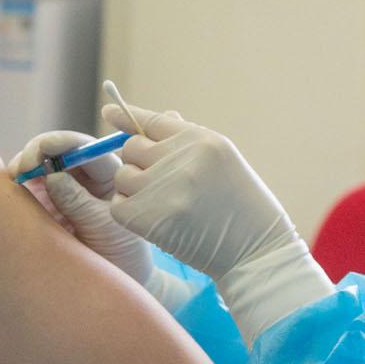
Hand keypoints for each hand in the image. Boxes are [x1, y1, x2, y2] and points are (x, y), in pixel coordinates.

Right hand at [9, 130, 153, 286]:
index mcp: (108, 175)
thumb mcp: (104, 228)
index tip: (44, 149)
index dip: (63, 143)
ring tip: (15, 175)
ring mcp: (61, 189)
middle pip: (58, 150)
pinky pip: (27, 188)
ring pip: (38, 166)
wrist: (114, 284)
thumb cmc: (121, 255)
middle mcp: (83, 177)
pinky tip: (10, 188)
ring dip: (24, 166)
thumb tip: (52, 175)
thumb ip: (78, 202)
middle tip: (23, 165)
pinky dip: (16, 185)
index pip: (84, 149)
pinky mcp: (43, 205)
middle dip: (38, 151)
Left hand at [103, 105, 300, 281]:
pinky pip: (119, 205)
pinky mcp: (150, 219)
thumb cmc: (240, 205)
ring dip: (134, 188)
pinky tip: (154, 219)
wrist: (256, 251)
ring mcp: (164, 189)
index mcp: (202, 140)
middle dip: (139, 161)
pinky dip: (130, 212)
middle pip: (132, 147)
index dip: (126, 116)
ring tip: (163, 203)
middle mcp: (182, 159)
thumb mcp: (222, 161)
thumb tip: (152, 119)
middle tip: (162, 182)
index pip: (152, 120)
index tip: (108, 111)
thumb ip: (186, 140)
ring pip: (122, 175)